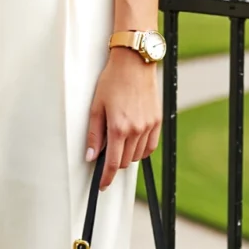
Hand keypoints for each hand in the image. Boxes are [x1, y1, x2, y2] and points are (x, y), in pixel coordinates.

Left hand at [85, 48, 161, 189]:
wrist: (134, 63)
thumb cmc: (112, 82)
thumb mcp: (96, 107)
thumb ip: (94, 135)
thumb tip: (91, 156)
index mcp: (119, 128)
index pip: (113, 163)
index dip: (106, 177)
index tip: (102, 185)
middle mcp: (137, 130)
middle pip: (126, 161)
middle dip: (115, 162)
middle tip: (106, 153)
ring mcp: (149, 126)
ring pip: (138, 155)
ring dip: (128, 156)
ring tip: (118, 142)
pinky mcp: (157, 121)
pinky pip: (150, 146)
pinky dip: (141, 149)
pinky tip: (132, 142)